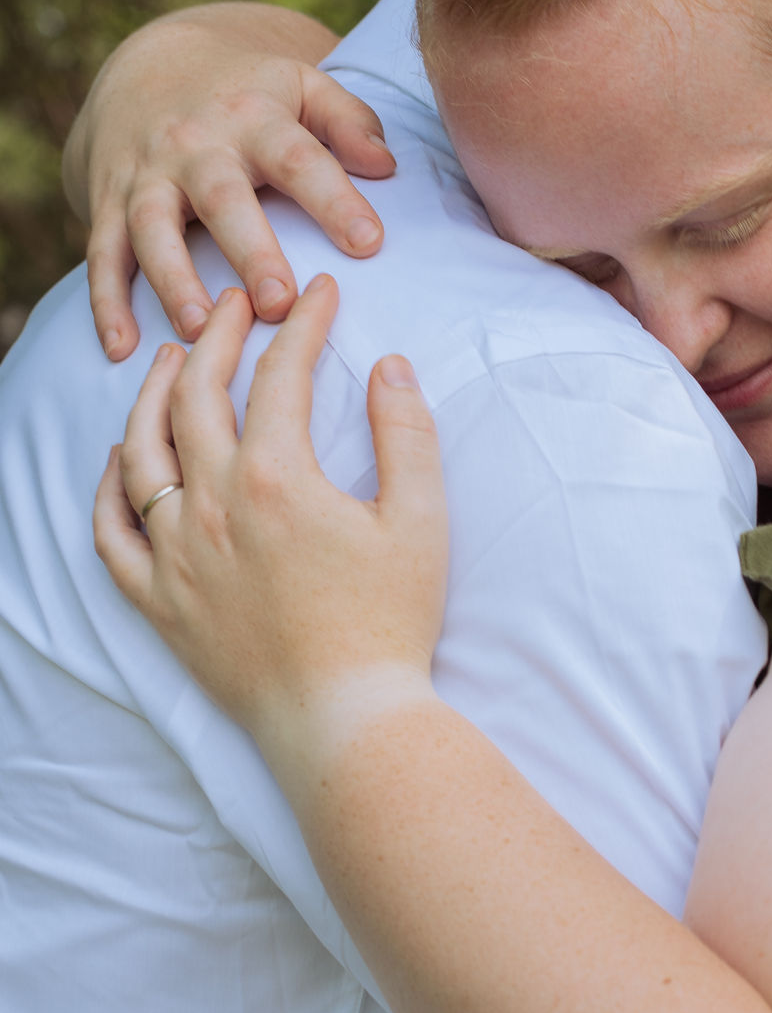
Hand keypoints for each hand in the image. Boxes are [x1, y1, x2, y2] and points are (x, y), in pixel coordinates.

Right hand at [67, 4, 395, 359]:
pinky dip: (105, 302)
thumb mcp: (302, 86)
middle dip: (249, 251)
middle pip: (222, 198)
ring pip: (152, 229)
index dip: (333, 198)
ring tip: (202, 332)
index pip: (299, 158)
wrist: (149, 69)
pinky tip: (120, 349)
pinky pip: (102, 254)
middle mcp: (194, 145)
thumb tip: (386, 165)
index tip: (369, 243)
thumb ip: (348, 122)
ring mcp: (145, 176)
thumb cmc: (249, 94)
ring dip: (174, 282)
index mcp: (253, 118)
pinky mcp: (107, 203)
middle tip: (278, 304)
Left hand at [93, 281, 447, 786]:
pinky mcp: (159, 600)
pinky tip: (121, 460)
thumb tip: (390, 365)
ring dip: (152, 394)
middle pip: (195, 394)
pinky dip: (110, 486)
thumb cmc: (391, 624)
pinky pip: (112, 532)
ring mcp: (176, 553)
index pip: (280, 373)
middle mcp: (212, 505)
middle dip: (215, 336)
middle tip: (235, 305)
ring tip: (169, 360)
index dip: (302, 324)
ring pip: (140, 451)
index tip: (318, 294)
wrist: (346, 718)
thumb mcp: (419, 521)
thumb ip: (406, 433)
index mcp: (277, 477)